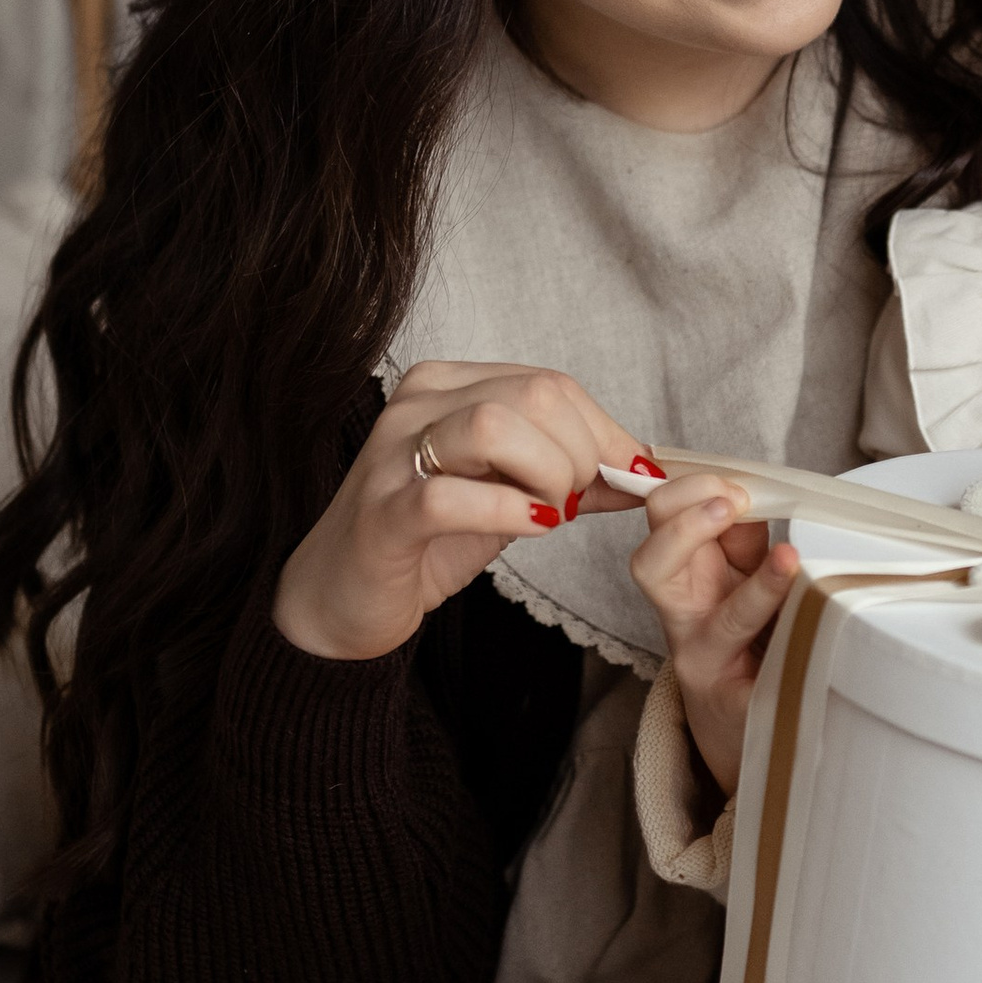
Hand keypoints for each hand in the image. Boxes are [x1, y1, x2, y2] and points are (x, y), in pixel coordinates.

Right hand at [272, 361, 645, 661]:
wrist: (340, 599)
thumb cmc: (425, 541)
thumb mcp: (507, 496)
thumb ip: (568, 475)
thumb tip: (641, 469)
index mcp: (446, 387)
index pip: (549, 383)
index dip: (604, 429)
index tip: (631, 473)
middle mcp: (415, 406)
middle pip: (533, 394)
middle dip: (581, 451)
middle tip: (580, 499)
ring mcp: (393, 456)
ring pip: (494, 426)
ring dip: (548, 474)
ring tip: (554, 512)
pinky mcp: (382, 514)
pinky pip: (451, 497)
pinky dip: (508, 511)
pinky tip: (530, 527)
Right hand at [629, 472, 802, 793]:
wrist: (741, 731)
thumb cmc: (745, 645)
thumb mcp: (741, 583)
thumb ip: (745, 543)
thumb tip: (760, 500)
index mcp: (684, 577)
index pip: (660, 519)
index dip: (689, 491)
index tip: (735, 487)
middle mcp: (681, 617)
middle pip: (651, 561)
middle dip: (688, 520)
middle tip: (735, 507)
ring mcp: (702, 661)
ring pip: (722, 641)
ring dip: (751, 585)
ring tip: (789, 561)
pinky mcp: (733, 705)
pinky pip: (757, 675)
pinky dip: (791, 649)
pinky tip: (818, 622)